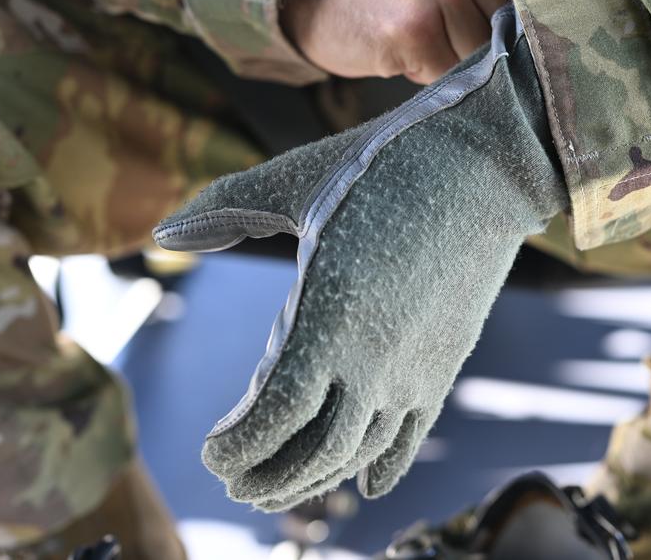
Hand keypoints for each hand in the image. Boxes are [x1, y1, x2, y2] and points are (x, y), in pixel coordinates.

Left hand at [155, 8, 562, 508]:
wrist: (486, 162)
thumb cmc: (381, 163)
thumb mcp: (295, 178)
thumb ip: (225, 208)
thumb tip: (163, 230)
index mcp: (329, 318)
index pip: (275, 416)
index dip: (239, 448)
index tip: (210, 454)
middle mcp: (374, 360)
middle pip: (315, 450)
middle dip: (269, 476)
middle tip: (235, 486)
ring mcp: (416, 367)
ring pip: (361, 451)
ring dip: (317, 479)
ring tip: (281, 488)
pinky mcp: (446, 362)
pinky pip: (413, 434)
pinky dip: (385, 466)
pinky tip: (368, 484)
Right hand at [283, 0, 542, 83]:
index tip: (481, 4)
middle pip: (511, 10)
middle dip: (484, 30)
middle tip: (442, 23)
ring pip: (486, 44)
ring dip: (459, 54)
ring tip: (424, 33)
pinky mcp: (414, 28)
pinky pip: (454, 69)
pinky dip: (434, 70)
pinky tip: (406, 48)